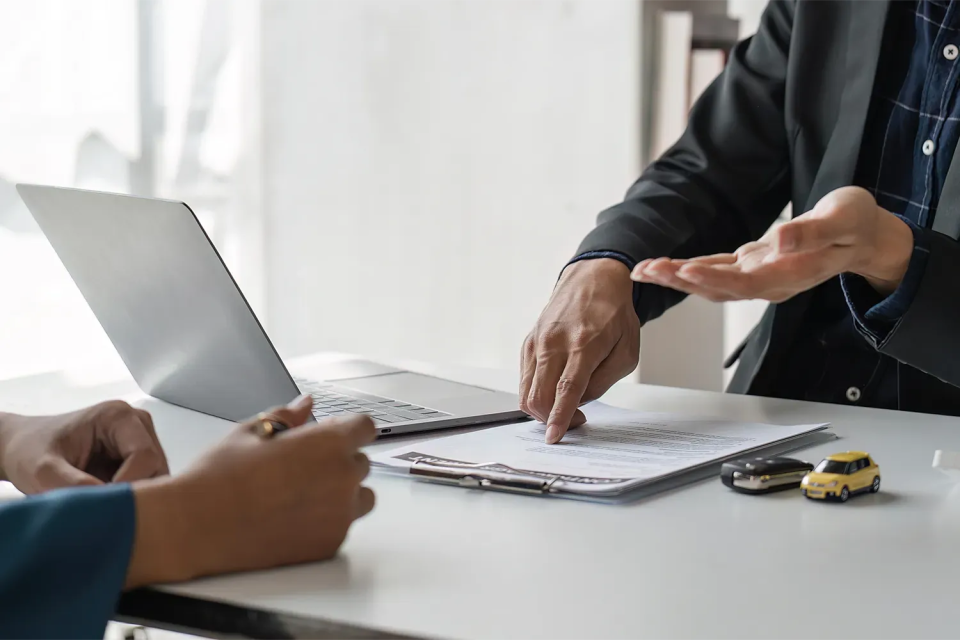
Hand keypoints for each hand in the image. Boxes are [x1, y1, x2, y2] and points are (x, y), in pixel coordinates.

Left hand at [0, 401, 168, 493]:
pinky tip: (110, 505)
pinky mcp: (137, 458)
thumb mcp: (42, 470)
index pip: (145, 456)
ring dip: (135, 498)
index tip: (105, 506)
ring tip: (105, 508)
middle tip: (107, 512)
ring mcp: (140, 440)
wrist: (22, 448)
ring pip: (157, 478)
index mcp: (118, 416)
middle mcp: (137, 424)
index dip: (130, 485)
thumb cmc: (30, 451)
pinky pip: (148, 483)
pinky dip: (132, 499)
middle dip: (135, 493)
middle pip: (157, 467)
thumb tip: (108, 504)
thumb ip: (72, 484)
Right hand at [126, 395, 375, 586]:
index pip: (364, 427)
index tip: (333, 436)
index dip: (346, 429)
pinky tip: (291, 518)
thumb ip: (287, 417)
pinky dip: (326, 522)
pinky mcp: (330, 544)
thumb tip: (306, 405)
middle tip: (299, 469)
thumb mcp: (250, 433)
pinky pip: (342, 526)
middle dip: (338, 462)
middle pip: (360, 463)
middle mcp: (342, 478)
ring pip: (360, 498)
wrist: (195, 527)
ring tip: (299, 495)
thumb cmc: (218, 478)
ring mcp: (340, 515)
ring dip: (342, 493)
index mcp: (328, 443)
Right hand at [521, 258, 639, 443]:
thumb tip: (577, 402)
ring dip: (542, 409)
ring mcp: (537, 341)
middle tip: (573, 421)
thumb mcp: (627, 352)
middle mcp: (554, 342)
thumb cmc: (614, 314)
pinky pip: (525, 379)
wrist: (592, 280)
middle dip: (551, 419)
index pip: (566, 389)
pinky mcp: (528, 342)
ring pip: (526, 391)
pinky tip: (555, 388)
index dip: (559, 417)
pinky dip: (537, 392)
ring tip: (565, 405)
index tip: (554, 436)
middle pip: (539, 395)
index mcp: (583, 344)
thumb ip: (602, 382)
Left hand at [630, 186, 913, 301]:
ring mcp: (759, 276)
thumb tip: (778, 241)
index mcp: (789, 275)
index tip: (684, 269)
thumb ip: (811, 233)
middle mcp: (769, 282)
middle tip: (644, 271)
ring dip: (676, 278)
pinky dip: (688, 268)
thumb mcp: (842, 220)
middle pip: (717, 288)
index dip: (713, 278)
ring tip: (643, 271)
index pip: (744, 283)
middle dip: (679, 281)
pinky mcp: (752, 264)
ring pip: (711, 282)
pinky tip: (665, 266)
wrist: (863, 236)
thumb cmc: (855, 225)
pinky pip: (715, 270)